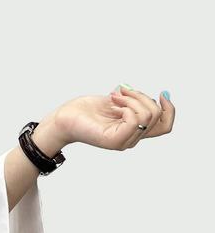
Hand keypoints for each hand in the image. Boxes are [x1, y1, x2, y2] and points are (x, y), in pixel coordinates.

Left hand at [53, 86, 174, 150]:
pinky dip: (126, 106)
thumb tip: (162, 94)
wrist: (63, 118)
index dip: (170, 109)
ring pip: (147, 116)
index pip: (165, 126)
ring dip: (132, 98)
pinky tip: (112, 102)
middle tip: (122, 91)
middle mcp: (131, 139)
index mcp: (133, 130)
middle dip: (143, 96)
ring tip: (114, 96)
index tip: (161, 93)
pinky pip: (134, 120)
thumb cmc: (85, 110)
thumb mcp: (117, 101)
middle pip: (157, 116)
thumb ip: (136, 101)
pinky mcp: (113, 141)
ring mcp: (123, 141)